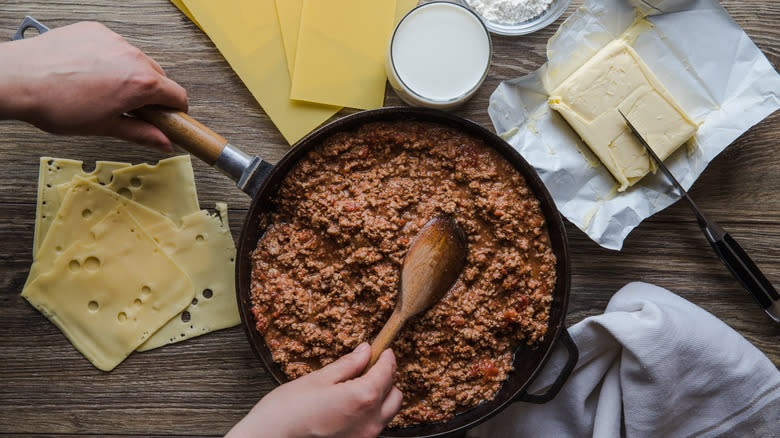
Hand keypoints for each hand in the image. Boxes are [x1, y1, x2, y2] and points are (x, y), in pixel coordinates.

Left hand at [0, 21, 186, 151]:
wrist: (19, 79)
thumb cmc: (55, 103)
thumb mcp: (105, 127)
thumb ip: (142, 134)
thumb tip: (162, 143)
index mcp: (141, 83)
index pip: (178, 95)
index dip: (176, 111)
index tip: (167, 118)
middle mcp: (132, 56)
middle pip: (160, 77)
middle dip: (152, 94)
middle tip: (132, 109)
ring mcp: (114, 40)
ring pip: (137, 60)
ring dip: (130, 76)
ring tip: (105, 91)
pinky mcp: (95, 30)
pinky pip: (114, 46)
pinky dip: (110, 59)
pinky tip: (91, 74)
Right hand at [227, 343, 402, 437]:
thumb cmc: (288, 410)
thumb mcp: (318, 378)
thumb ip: (348, 364)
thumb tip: (365, 351)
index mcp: (363, 397)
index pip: (387, 372)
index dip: (387, 357)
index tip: (383, 350)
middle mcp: (370, 421)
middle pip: (395, 395)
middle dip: (386, 378)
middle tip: (369, 367)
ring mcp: (365, 437)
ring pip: (387, 413)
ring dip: (379, 397)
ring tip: (356, 387)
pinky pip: (373, 426)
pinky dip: (369, 413)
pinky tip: (349, 406)